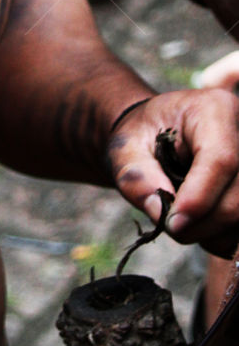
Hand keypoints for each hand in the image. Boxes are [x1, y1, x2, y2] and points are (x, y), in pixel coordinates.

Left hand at [108, 90, 238, 258]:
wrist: (157, 132)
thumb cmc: (143, 136)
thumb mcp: (125, 148)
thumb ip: (137, 177)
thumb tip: (161, 213)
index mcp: (214, 111)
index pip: (220, 159)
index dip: (199, 198)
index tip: (173, 223)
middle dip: (204, 222)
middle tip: (171, 227)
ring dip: (212, 232)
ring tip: (181, 220)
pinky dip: (220, 234)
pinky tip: (198, 222)